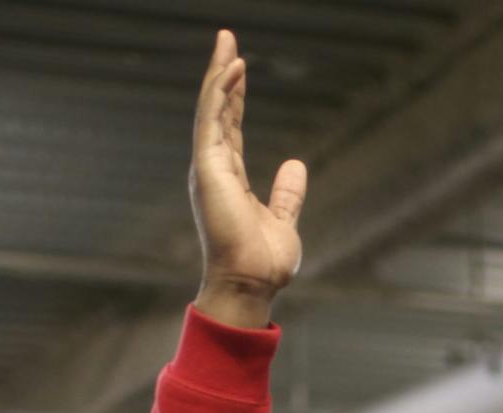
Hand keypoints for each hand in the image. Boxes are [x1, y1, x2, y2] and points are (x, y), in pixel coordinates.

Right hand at [190, 30, 306, 327]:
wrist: (252, 283)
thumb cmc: (263, 262)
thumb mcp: (282, 219)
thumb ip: (286, 193)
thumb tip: (295, 164)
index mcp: (228, 178)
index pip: (230, 126)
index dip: (234, 96)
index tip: (240, 67)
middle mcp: (213, 168)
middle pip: (216, 110)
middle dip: (222, 74)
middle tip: (227, 38)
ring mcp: (208, 167)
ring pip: (211, 109)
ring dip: (220, 74)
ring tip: (229, 42)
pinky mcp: (208, 169)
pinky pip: (212, 121)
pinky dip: (221, 93)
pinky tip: (232, 68)